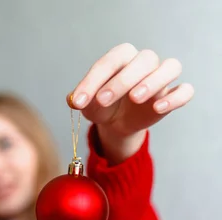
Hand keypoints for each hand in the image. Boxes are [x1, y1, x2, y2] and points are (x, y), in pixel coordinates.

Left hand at [68, 43, 193, 160]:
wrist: (116, 123)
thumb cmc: (102, 105)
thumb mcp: (87, 103)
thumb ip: (80, 98)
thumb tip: (73, 100)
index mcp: (121, 57)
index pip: (110, 61)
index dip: (93, 81)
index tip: (79, 102)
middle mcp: (144, 62)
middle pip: (143, 60)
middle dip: (122, 80)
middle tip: (103, 99)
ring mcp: (161, 77)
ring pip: (170, 67)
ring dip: (153, 81)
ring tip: (134, 98)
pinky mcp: (172, 95)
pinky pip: (185, 90)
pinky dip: (175, 97)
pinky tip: (157, 108)